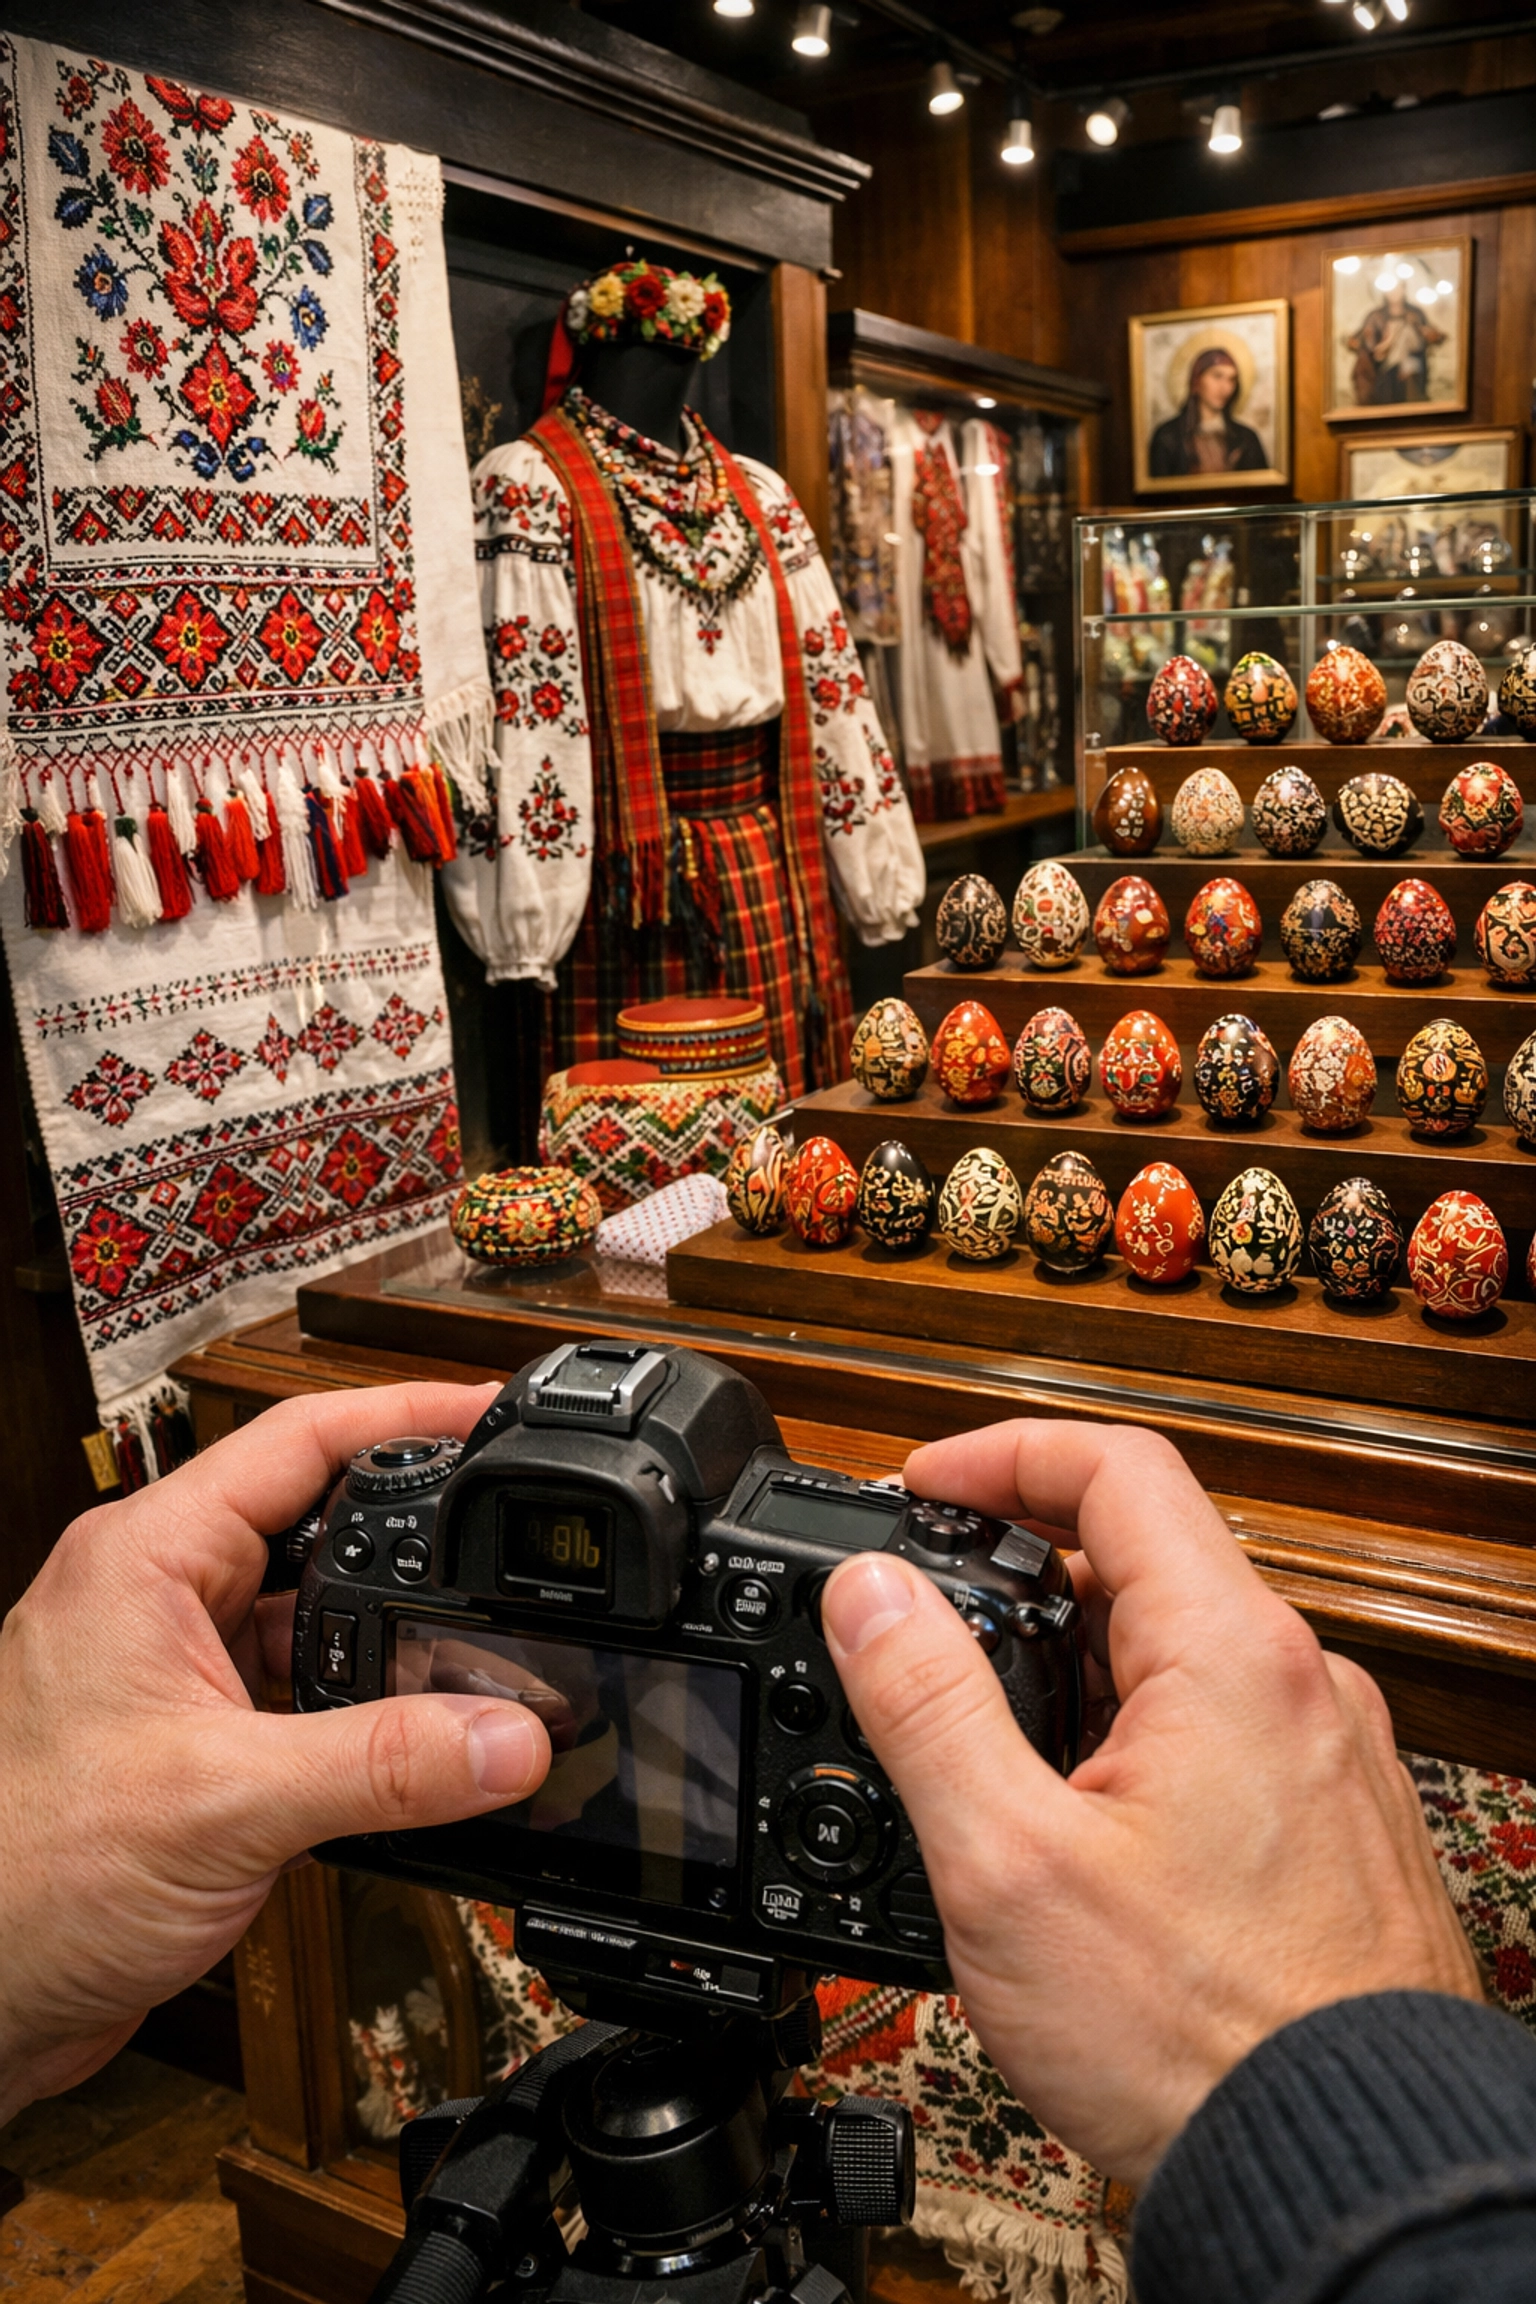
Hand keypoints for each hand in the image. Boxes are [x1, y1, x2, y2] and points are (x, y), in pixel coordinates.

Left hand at [0, 1383, 551, 2124]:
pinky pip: (299, 1687)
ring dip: (390, 1631)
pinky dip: (362, 1704)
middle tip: (506, 1531)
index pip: (298, 1440)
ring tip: (479, 1640)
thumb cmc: (24, 1881)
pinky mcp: (190, 1736)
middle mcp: (155, 1595)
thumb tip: (509, 1736)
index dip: (405, 1413)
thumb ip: (383, 1766)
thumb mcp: (227, 1805)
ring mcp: (172, 1666)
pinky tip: (416, 1734)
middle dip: (415, 1526)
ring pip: (310, 1611)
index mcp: (145, 1558)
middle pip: (315, 1518)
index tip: (491, 1411)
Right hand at [820, 1421, 1479, 2184]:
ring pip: (1180, 1650)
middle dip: (1020, 1569)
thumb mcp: (1009, 1862)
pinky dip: (1133, 1733)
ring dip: (1073, 1662)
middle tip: (928, 1622)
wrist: (1342, 2172)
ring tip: (985, 1744)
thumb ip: (926, 1705)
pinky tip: (1076, 1822)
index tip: (922, 1486)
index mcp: (1231, 1655)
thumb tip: (871, 1591)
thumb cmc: (1202, 2038)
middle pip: (1145, 1555)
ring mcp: (1329, 1757)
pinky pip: (1221, 1729)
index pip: (1114, 1467)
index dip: (999, 1454)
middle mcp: (1301, 1686)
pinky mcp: (1333, 1828)